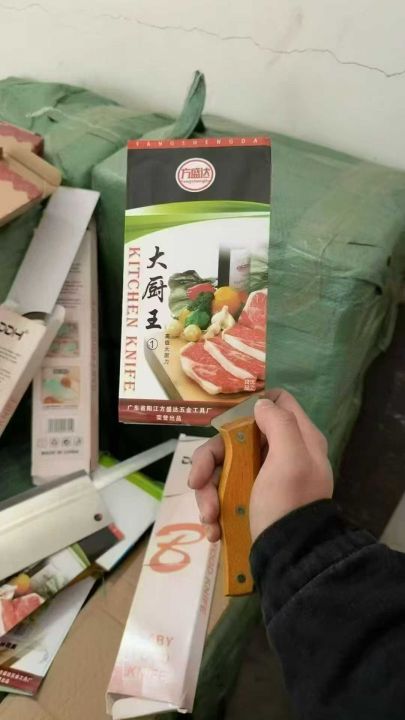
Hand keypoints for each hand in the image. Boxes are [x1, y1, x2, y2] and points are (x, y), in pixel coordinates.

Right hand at [188, 389, 332, 542]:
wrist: (291, 560)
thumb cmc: (289, 504)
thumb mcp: (291, 458)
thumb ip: (279, 424)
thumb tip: (261, 405)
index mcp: (300, 438)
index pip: (278, 402)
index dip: (252, 406)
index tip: (227, 424)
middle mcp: (283, 454)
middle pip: (237, 438)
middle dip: (211, 462)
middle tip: (197, 484)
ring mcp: (266, 480)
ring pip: (225, 469)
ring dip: (209, 493)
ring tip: (209, 518)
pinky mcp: (253, 503)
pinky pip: (226, 496)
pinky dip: (216, 511)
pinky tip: (214, 530)